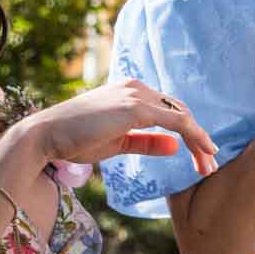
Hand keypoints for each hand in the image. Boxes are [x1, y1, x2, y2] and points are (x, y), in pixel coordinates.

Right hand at [0, 80, 217, 178]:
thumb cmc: (74, 140)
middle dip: (198, 139)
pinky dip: (195, 136)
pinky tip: (205, 152)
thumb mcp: (117, 142)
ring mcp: (137, 95)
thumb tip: (174, 146)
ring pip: (183, 117)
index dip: (188, 133)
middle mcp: (137, 87)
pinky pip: (177, 122)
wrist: (44, 136)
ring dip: (200, 142)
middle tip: (210, 165)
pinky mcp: (136, 107)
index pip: (169, 111)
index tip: (200, 157)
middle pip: (180, 113)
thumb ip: (145, 142)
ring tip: (209, 166)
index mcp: (131, 92)